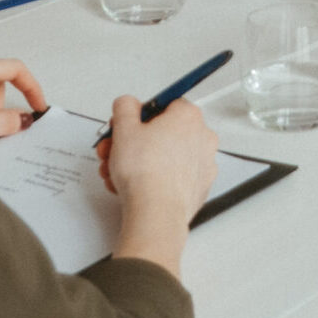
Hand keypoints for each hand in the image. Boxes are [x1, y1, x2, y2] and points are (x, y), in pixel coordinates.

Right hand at [97, 96, 218, 275]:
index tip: (126, 126)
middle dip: (133, 142)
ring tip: (116, 173)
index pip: (164, 105)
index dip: (140, 116)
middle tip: (114, 151)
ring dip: (138, 163)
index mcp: (188, 116)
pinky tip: (133, 188)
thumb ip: (124, 108)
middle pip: (163, 132)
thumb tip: (127, 104)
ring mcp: (203, 165)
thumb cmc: (145, 172)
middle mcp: (202, 137)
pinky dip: (154, 180)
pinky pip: (172, 178)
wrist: (156, 213)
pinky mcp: (198, 189)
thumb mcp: (124, 128)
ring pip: (165, 157)